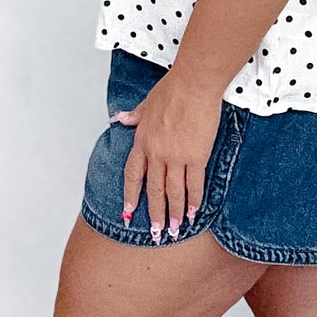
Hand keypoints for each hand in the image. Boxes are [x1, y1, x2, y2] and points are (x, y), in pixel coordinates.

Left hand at [111, 70, 222, 243]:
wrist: (193, 84)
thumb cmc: (172, 88)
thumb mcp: (147, 102)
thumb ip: (134, 115)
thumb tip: (120, 119)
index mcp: (142, 141)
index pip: (132, 175)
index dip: (131, 196)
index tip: (129, 213)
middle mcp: (156, 153)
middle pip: (153, 190)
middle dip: (154, 213)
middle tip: (157, 232)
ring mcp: (175, 157)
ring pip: (173, 192)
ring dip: (174, 213)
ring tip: (175, 230)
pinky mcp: (196, 157)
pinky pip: (194, 185)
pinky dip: (194, 201)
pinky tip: (195, 212)